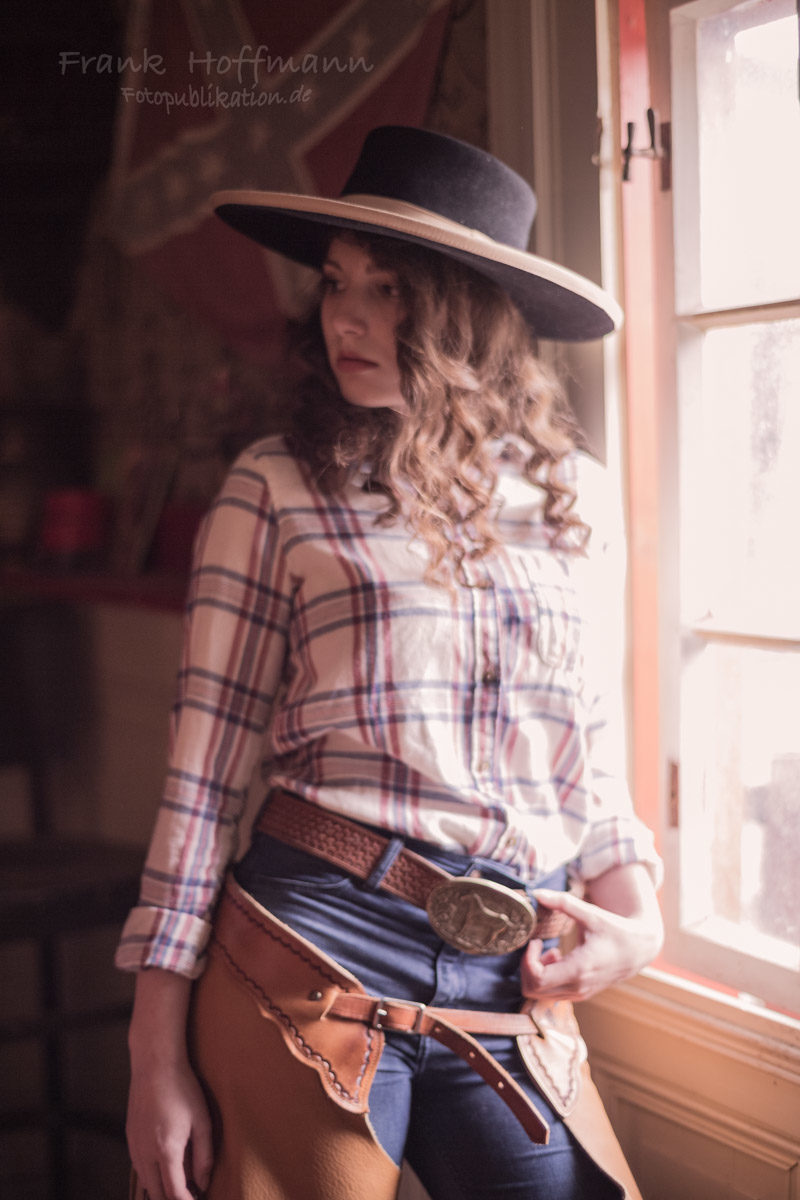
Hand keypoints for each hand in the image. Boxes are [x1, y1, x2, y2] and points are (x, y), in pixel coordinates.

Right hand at [126, 969, 212, 1199]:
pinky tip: (164, 1167)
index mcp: (166, 1151)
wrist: (154, 1064)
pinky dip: (150, 1175)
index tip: (198, 1199)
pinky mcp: (129, 1136)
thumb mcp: (202, 1120)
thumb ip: (204, 1155)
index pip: (174, 1193)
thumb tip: (203, 1182)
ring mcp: (134, 1145)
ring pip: (145, 1182)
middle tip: (189, 1194)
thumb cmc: (183, 1088)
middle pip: (155, 1193)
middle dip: (172, 1199)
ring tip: (180, 1183)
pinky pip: (138, 1167)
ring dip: (160, 1189)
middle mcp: (145, 1153)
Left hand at [521, 863, 662, 1002]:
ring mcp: (579, 994)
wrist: (638, 949)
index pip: (537, 979)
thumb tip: (537, 893)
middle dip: (527, 967)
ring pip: (540, 995)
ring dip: (536, 973)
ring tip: (549, 951)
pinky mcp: (580, 994)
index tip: (534, 941)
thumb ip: (563, 902)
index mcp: (579, 969)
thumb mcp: (591, 914)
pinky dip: (545, 979)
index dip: (527, 960)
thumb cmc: (615, 929)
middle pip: (533, 991)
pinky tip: (557, 958)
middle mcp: (578, 987)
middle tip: (536, 945)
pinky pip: (551, 994)